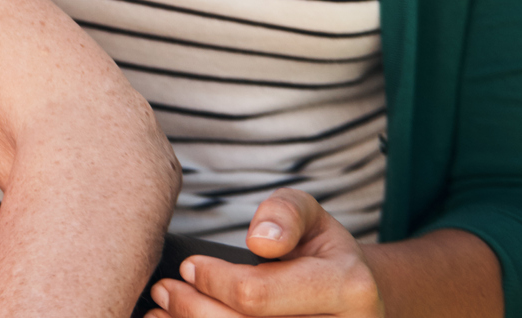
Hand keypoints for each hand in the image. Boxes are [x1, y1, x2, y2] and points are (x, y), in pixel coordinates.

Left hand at [148, 190, 381, 317]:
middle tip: (163, 290)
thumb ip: (285, 213)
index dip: (213, 280)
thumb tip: (260, 240)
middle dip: (192, 308)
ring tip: (162, 313)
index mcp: (348, 288)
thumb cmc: (323, 254)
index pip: (257, 294)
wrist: (359, 299)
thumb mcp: (311, 216)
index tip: (187, 266)